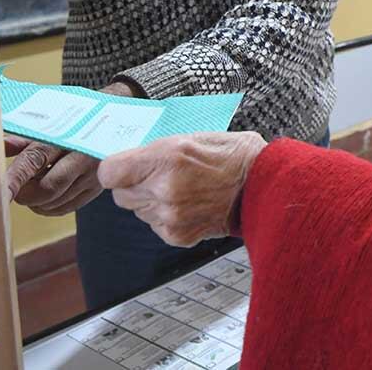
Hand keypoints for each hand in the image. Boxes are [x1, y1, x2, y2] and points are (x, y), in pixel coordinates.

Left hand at [2, 80, 142, 215]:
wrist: (117, 119)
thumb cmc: (76, 121)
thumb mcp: (50, 124)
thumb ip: (22, 139)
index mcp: (67, 136)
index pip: (36, 160)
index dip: (16, 178)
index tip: (2, 192)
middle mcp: (83, 157)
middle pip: (48, 189)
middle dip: (26, 194)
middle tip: (17, 188)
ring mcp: (93, 175)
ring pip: (56, 203)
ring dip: (36, 202)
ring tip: (33, 187)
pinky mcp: (97, 189)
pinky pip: (66, 208)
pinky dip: (50, 207)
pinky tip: (46, 197)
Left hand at [98, 132, 267, 247]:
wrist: (263, 184)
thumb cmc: (232, 155)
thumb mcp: (191, 137)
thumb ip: (155, 151)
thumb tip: (127, 160)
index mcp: (166, 158)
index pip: (109, 172)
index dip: (116, 169)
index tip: (125, 167)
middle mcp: (164, 189)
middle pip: (120, 194)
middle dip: (134, 185)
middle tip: (159, 176)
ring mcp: (170, 215)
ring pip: (137, 210)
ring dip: (150, 201)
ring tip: (180, 189)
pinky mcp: (177, 235)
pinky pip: (154, 225)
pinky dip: (165, 217)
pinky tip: (188, 205)